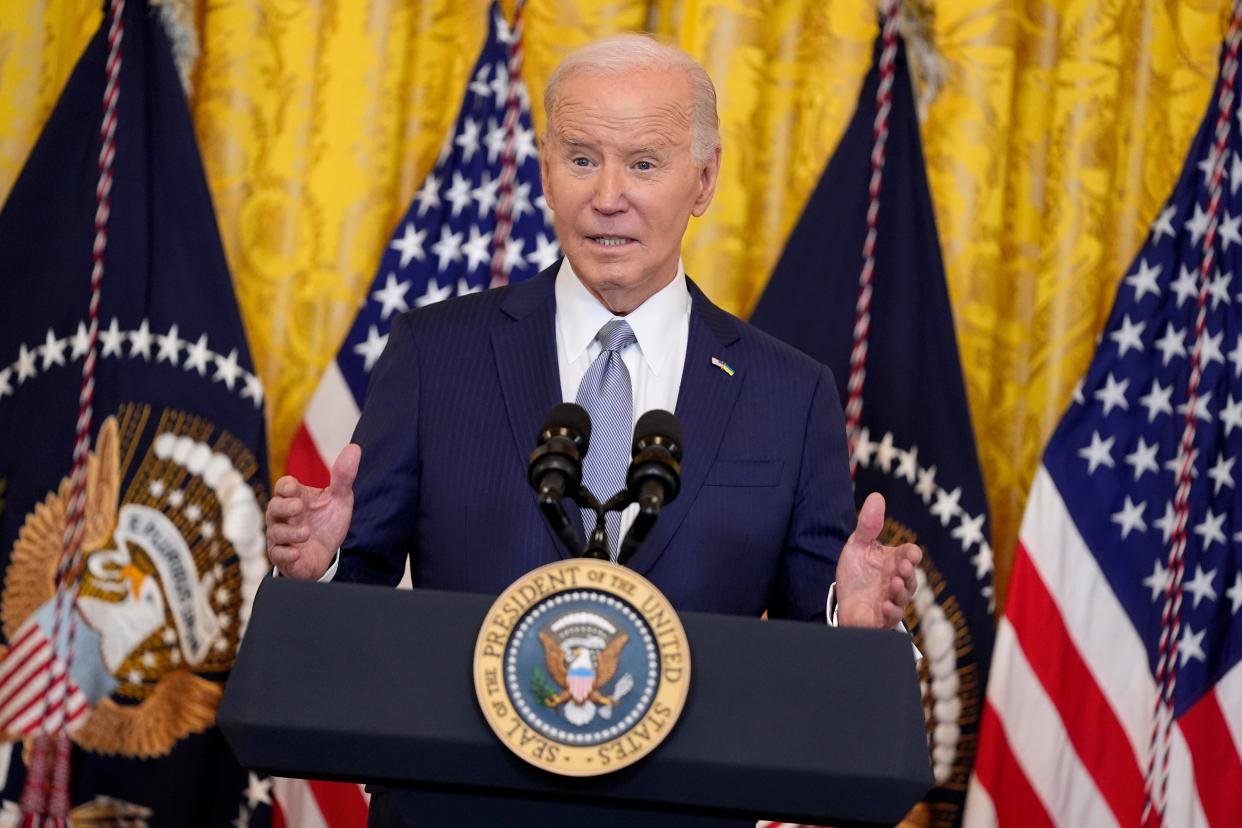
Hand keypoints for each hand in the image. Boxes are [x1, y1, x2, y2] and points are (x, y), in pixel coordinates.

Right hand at [266, 444, 359, 578]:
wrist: (326, 554)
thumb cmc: (328, 522)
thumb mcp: (340, 499)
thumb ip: (344, 476)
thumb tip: (355, 447)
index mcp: (295, 498)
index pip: (283, 487)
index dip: (286, 487)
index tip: (294, 489)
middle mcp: (283, 516)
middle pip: (274, 507)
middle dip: (284, 507)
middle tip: (298, 508)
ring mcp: (281, 536)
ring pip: (275, 532)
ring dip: (290, 532)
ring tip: (307, 533)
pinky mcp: (282, 556)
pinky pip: (277, 554)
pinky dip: (286, 554)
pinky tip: (296, 553)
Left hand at [835, 492, 921, 628]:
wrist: (842, 601)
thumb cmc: (856, 573)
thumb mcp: (858, 546)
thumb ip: (868, 525)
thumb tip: (876, 496)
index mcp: (894, 561)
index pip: (910, 555)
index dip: (911, 554)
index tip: (909, 554)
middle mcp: (897, 581)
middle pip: (911, 577)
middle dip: (908, 573)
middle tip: (902, 568)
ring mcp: (892, 601)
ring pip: (904, 598)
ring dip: (901, 591)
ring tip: (894, 584)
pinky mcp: (882, 619)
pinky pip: (892, 618)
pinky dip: (891, 612)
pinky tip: (886, 606)